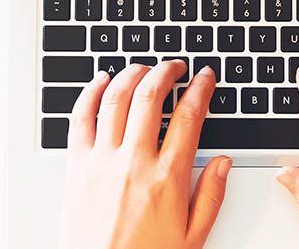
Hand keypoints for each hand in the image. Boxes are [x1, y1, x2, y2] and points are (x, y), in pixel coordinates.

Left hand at [59, 61, 231, 248]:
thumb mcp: (192, 236)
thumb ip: (211, 196)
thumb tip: (223, 163)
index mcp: (167, 178)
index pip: (188, 117)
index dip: (200, 89)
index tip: (204, 78)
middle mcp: (133, 162)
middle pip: (150, 96)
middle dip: (166, 71)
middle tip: (175, 66)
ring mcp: (101, 160)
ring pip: (116, 98)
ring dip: (132, 74)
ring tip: (143, 68)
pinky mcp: (75, 165)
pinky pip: (81, 117)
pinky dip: (91, 92)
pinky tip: (102, 82)